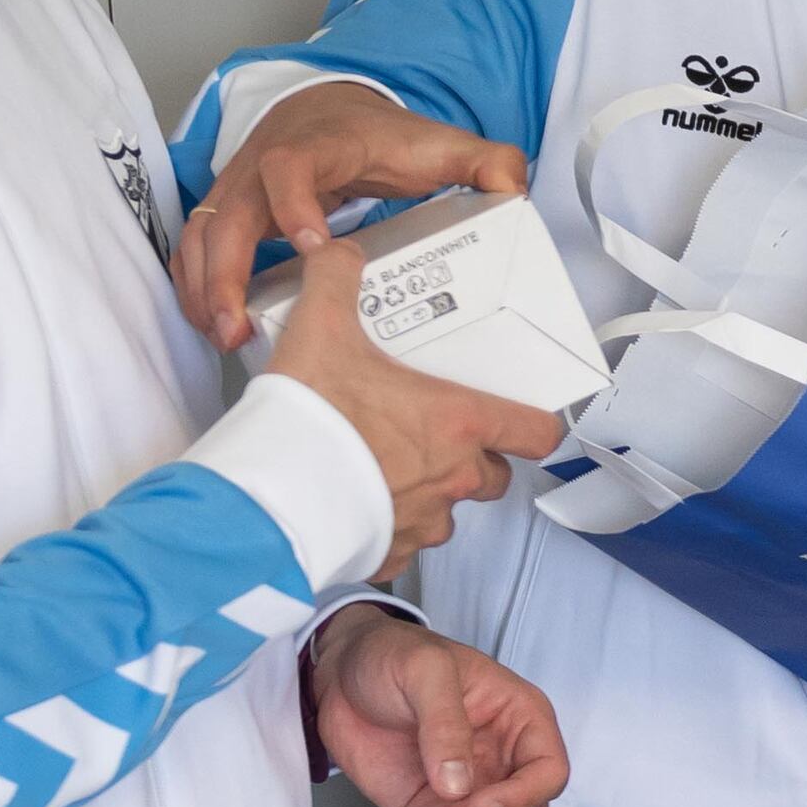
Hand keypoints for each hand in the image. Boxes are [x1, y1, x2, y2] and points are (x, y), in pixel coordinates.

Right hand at [178, 86, 526, 347]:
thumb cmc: (382, 136)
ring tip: (224, 336)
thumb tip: (514, 191)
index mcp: (318, 146)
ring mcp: (239, 187)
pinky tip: (215, 325)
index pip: (291, 166)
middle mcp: (264, 164)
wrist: (331, 108)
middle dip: (227, 272)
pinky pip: (193, 246)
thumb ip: (488, 163)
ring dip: (203, 286)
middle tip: (239, 326)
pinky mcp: (226, 209)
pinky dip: (196, 285)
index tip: (314, 247)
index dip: (295, 204)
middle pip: (228, 212)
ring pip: (200, 232)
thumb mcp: (440, 144)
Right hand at [265, 239, 566, 560]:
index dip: (536, 424)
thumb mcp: (322, 328)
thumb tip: (337, 251)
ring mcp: (424, 522)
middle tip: (437, 436)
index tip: (523, 417)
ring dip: (430, 495)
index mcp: (458, 423)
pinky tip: (357, 505)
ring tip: (387, 470)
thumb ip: (336, 279)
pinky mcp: (389, 554)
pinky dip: (387, 529)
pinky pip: (403, 545)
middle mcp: (452, 478)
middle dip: (475, 460)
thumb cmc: (309, 420)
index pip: (537, 433)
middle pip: (494, 476)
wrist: (269, 494)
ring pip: (448, 514)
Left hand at [311, 607, 570, 806]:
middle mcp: (501, 764)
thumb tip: (459, 787)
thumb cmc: (393, 655)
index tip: (476, 805)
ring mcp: (466, 792)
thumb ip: (444, 724)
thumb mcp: (424, 671)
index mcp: (519, 722)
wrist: (340, 671)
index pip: (548, 773)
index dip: (522, 798)